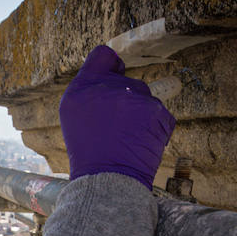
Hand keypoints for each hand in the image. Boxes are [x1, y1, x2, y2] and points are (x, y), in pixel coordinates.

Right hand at [59, 45, 175, 188]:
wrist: (107, 180)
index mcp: (82, 86)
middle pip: (127, 82)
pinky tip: (142, 143)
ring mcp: (133, 96)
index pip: (103, 55)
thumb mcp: (75, 117)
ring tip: (128, 140)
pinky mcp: (155, 110)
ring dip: (141, 116)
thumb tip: (117, 73)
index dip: (112, 67)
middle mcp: (107, 86)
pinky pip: (161, 115)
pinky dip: (155, 129)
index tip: (115, 77)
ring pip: (145, 99)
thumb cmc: (89, 153)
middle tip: (116, 129)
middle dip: (126, 102)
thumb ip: (91, 91)